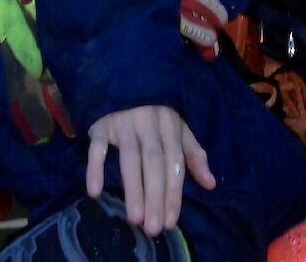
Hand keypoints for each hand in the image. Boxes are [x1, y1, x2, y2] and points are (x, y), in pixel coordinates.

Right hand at [87, 105, 214, 235]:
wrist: (125, 77)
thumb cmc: (155, 112)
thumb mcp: (177, 128)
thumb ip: (193, 154)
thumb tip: (211, 184)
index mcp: (170, 125)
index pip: (174, 162)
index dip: (173, 192)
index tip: (171, 221)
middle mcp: (149, 122)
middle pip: (154, 162)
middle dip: (155, 195)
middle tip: (154, 227)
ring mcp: (124, 121)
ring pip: (130, 157)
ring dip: (132, 187)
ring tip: (135, 217)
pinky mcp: (102, 123)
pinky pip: (97, 146)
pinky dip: (95, 167)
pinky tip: (94, 191)